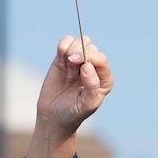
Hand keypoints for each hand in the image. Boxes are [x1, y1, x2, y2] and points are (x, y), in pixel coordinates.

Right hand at [32, 34, 111, 149]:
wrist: (53, 116)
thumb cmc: (73, 113)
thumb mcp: (86, 104)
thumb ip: (92, 86)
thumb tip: (88, 66)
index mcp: (104, 79)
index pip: (101, 59)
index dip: (89, 57)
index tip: (76, 64)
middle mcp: (94, 68)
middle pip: (91, 47)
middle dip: (79, 54)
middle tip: (70, 70)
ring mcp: (79, 61)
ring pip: (80, 41)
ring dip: (71, 50)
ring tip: (67, 67)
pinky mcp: (64, 58)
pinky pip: (66, 42)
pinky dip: (62, 47)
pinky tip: (61, 62)